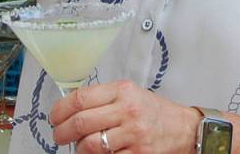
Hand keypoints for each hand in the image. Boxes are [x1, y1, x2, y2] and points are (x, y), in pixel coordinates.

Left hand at [50, 80, 199, 153]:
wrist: (184, 128)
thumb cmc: (155, 112)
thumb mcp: (131, 94)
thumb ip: (104, 98)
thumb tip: (71, 107)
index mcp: (123, 91)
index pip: (81, 98)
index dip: (60, 110)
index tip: (54, 117)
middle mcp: (127, 110)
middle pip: (80, 122)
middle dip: (61, 133)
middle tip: (59, 136)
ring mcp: (132, 133)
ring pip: (89, 145)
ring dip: (79, 148)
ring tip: (82, 146)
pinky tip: (100, 153)